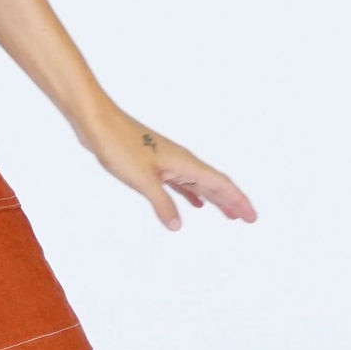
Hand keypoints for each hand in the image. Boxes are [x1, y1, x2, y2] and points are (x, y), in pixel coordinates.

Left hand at [81, 101, 257, 231]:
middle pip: (214, 184)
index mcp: (185, 163)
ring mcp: (168, 162)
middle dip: (232, 201)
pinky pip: (181, 183)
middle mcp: (181, 161)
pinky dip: (191, 194)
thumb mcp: (143, 181)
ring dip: (214, 200)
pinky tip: (194, 205)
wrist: (98, 123)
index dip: (237, 201)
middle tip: (248, 218)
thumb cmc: (120, 146)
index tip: (252, 216)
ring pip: (199, 184)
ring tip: (227, 214)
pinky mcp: (153, 164)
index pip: (220, 184)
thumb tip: (177, 226)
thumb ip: (163, 204)